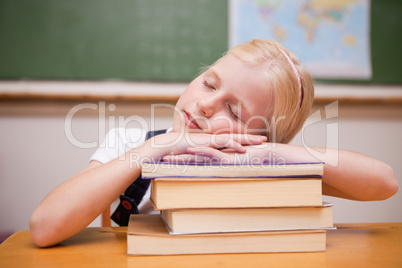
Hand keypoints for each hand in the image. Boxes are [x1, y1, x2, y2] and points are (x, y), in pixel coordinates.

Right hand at [142, 132, 266, 161]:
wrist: (160, 147)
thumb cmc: (174, 152)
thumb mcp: (191, 157)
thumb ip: (200, 159)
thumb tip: (208, 165)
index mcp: (210, 143)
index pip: (230, 141)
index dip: (242, 141)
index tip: (254, 143)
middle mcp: (211, 140)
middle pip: (235, 137)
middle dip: (250, 138)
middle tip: (265, 139)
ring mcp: (208, 140)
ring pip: (232, 138)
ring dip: (247, 139)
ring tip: (261, 141)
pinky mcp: (203, 144)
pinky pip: (221, 144)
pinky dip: (232, 145)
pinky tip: (243, 149)